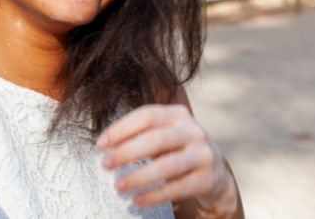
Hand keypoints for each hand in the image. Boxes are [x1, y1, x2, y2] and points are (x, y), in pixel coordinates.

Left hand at [97, 104, 231, 207]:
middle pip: (156, 139)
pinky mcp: (207, 179)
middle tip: (105, 165)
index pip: (146, 115)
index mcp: (178, 114)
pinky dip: (155, 195)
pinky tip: (137, 200)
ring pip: (168, 165)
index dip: (121, 129)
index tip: (100, 144)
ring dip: (139, 177)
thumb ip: (140, 134)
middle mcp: (193, 131)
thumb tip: (106, 145)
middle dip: (127, 152)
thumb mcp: (163, 135)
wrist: (214, 172)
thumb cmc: (176, 149)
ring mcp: (203, 155)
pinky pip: (177, 188)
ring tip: (118, 186)